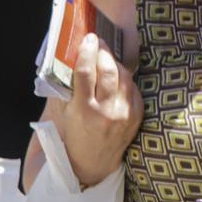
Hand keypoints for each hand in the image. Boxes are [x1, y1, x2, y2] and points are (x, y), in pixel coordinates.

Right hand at [47, 32, 141, 187]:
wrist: (94, 164)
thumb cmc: (74, 137)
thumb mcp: (64, 114)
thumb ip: (66, 89)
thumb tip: (69, 60)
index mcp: (84, 110)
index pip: (85, 72)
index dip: (86, 52)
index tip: (87, 38)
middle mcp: (107, 111)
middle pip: (108, 70)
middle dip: (103, 52)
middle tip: (98, 42)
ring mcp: (125, 113)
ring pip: (124, 76)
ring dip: (115, 62)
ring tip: (106, 55)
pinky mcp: (137, 115)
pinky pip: (133, 88)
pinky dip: (125, 78)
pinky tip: (117, 73)